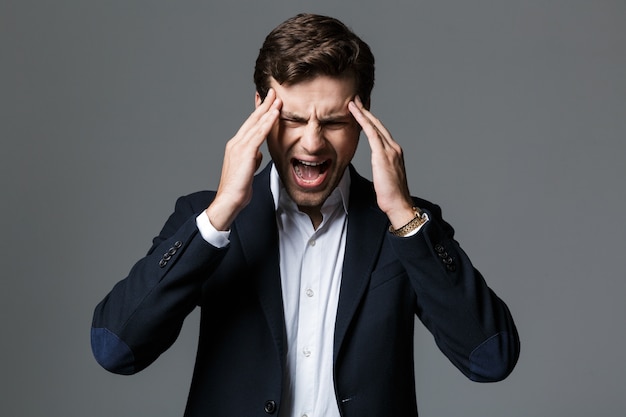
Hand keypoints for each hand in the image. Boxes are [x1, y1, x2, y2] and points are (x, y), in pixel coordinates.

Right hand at [206, 89, 281, 229]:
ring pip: (256, 124)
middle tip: (273, 91)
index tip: (268, 101)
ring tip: (277, 98)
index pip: (250, 125)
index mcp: (236, 146)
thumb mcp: (248, 170)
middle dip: (264, 105)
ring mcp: (239, 147)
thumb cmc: (238, 189)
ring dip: (268, 110)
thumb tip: (259, 154)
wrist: (229, 200)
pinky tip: (275, 114)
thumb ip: (252, 159)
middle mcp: (236, 143)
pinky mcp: (245, 153)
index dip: (260, 112)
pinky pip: (259, 134)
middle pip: (252, 119)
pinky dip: (267, 123)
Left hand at [348, 97, 414, 228]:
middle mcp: (394, 147)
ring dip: (362, 113)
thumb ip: (381, 167)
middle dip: (366, 111)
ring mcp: (390, 150)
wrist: (399, 203)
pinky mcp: (383, 154)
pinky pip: (372, 133)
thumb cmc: (391, 195)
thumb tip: (376, 166)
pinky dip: (363, 121)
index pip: (380, 131)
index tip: (361, 111)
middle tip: (355, 100)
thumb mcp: (385, 177)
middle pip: (378, 124)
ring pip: (374, 125)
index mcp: (394, 152)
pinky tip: (356, 113)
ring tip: (352, 103)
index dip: (370, 120)